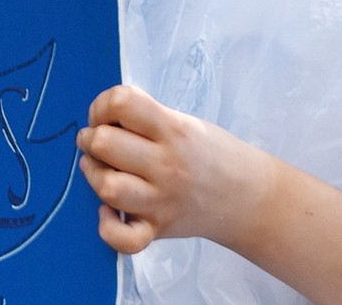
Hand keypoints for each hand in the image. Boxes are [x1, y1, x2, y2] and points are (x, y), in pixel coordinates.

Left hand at [75, 85, 269, 254]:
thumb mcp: (185, 122)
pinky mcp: (158, 230)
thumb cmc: (213, 153)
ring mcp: (161, 201)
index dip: (102, 104)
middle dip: (91, 137)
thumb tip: (102, 118)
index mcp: (173, 129)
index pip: (121, 103)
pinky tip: (108, 210)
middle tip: (97, 138)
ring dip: (93, 173)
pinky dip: (108, 226)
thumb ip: (147, 118)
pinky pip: (123, 239)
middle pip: (105, 143)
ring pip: (107, 186)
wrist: (250, 197)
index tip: (106, 114)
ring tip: (99, 167)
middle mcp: (166, 164)